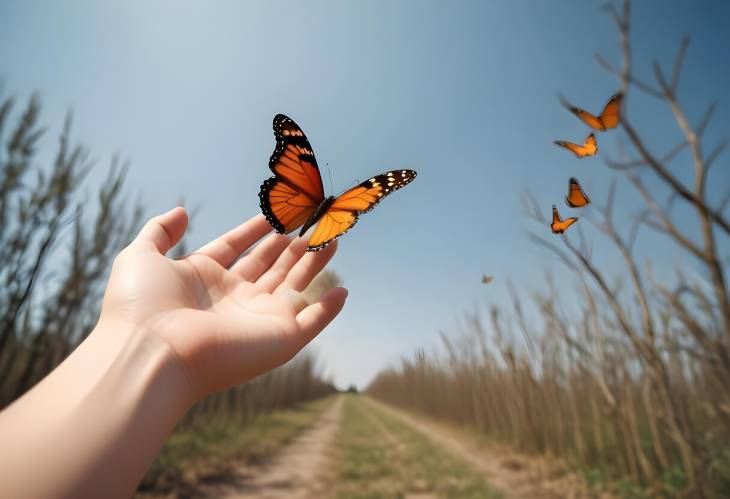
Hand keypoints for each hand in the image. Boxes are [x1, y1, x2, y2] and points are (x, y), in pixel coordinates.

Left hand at [99, 207, 346, 399]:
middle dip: (292, 243)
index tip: (275, 212)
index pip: (238, 249)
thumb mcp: (140, 256)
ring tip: (333, 236)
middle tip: (313, 218)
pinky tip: (342, 291)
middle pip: (271, 264)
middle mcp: (234, 298)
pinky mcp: (280, 340)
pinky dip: (329, 310)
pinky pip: (312, 322)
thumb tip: (181, 211)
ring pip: (295, 285)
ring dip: (315, 262)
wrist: (149, 353)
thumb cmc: (140, 306)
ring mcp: (258, 319)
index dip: (256, 230)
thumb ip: (159, 231)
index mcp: (204, 279)